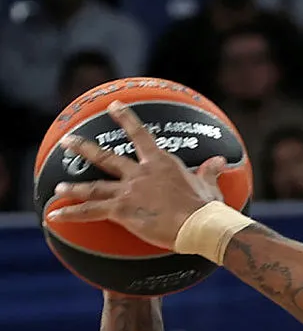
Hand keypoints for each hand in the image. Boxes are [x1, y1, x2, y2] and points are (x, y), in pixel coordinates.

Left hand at [48, 101, 226, 249]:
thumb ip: (209, 170)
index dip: (125, 118)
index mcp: (161, 163)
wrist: (200, 224)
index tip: (113, 106)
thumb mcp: (209, 184)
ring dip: (74, 187)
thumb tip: (220, 161)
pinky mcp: (122, 210)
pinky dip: (71, 214)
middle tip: (67, 140)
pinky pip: (91, 211)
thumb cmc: (207, 206)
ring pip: (93, 187)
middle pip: (106, 158)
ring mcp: (129, 191)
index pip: (139, 134)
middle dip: (84, 148)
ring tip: (59, 187)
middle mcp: (140, 173)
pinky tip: (53, 217)